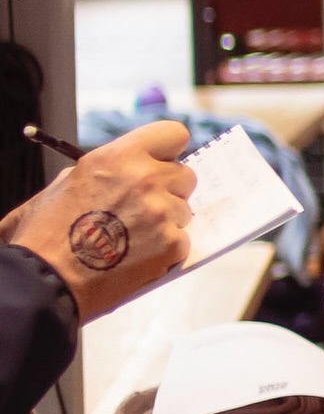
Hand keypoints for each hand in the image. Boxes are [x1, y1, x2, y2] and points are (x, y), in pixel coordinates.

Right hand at [7, 120, 195, 320]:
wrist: (47, 279)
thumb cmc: (48, 232)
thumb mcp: (66, 183)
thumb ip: (107, 169)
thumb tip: (133, 165)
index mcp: (119, 157)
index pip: (173, 134)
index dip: (169, 151)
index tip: (162, 164)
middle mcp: (145, 179)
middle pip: (186, 175)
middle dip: (170, 190)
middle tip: (143, 207)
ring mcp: (162, 212)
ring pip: (185, 210)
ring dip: (167, 221)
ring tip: (133, 236)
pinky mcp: (172, 244)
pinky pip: (183, 239)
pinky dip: (165, 250)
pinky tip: (137, 255)